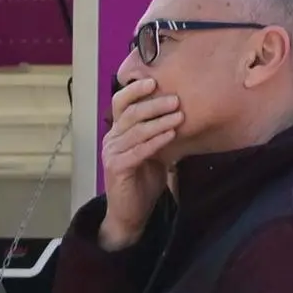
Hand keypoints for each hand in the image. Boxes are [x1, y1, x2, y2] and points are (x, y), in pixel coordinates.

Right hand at [99, 72, 183, 249]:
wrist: (130, 212)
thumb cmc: (143, 180)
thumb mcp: (153, 151)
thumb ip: (158, 133)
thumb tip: (181, 110)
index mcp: (117, 133)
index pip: (120, 104)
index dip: (133, 91)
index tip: (153, 81)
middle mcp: (111, 140)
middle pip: (129, 114)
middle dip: (153, 105)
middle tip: (175, 100)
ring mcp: (112, 154)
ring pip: (135, 131)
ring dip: (159, 121)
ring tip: (179, 116)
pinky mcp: (117, 169)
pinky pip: (138, 151)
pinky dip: (155, 141)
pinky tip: (171, 135)